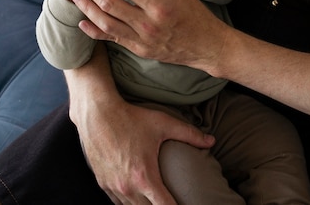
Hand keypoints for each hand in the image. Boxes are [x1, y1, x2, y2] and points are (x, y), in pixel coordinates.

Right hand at [67, 44, 214, 204]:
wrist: (97, 114)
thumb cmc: (131, 118)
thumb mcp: (163, 123)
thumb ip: (189, 134)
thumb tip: (212, 140)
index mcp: (144, 176)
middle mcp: (127, 187)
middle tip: (169, 201)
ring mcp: (113, 187)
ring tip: (154, 200)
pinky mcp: (102, 183)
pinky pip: (117, 203)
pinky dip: (128, 203)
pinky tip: (137, 198)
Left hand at [70, 0, 227, 71]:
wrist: (205, 45)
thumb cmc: (193, 13)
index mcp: (159, 6)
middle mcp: (148, 25)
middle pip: (110, 3)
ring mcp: (141, 40)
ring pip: (105, 23)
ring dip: (87, 7)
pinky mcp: (138, 50)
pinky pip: (111, 38)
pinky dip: (94, 30)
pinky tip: (82, 21)